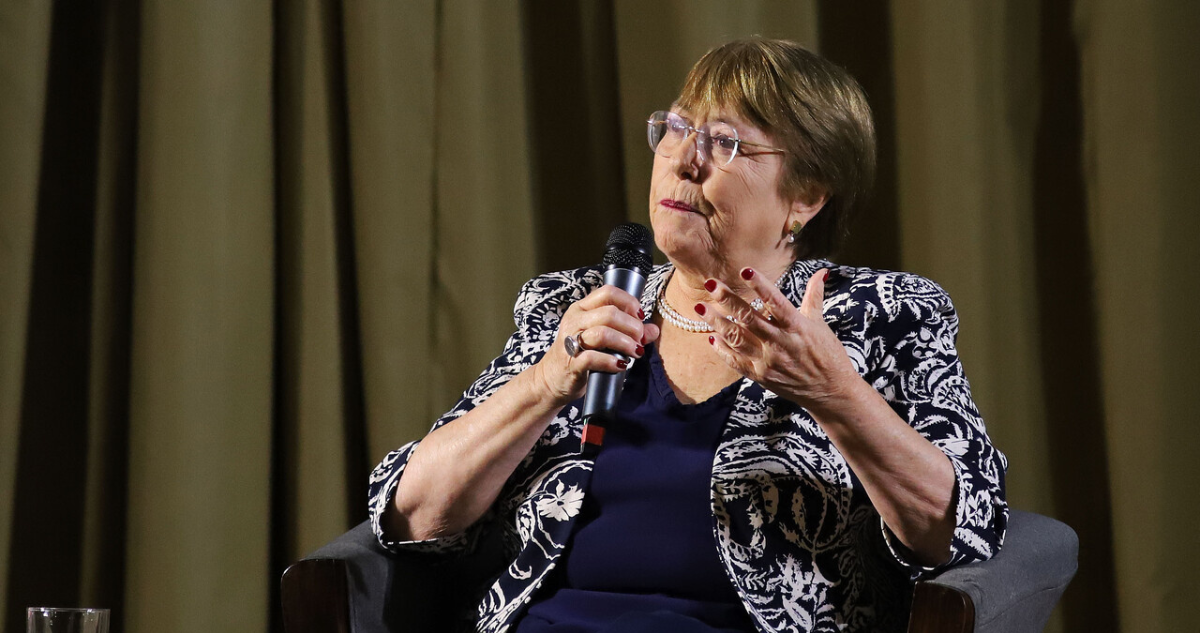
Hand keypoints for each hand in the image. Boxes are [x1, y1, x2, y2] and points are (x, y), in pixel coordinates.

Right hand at [532, 285, 660, 406]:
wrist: (552, 379)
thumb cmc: (581, 355)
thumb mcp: (603, 340)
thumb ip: (628, 332)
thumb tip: (654, 330)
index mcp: (582, 309)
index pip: (608, 292)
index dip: (629, 302)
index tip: (640, 316)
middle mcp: (574, 320)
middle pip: (609, 313)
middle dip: (632, 327)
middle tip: (640, 340)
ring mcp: (570, 341)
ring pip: (602, 333)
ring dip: (624, 343)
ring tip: (635, 352)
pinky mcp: (571, 362)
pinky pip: (592, 358)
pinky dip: (611, 362)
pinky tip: (621, 365)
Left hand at [696, 267, 859, 410]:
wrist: (831, 392)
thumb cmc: (828, 355)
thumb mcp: (821, 324)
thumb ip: (814, 296)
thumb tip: (822, 272)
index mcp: (797, 327)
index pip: (776, 302)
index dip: (760, 285)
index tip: (745, 270)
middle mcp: (780, 343)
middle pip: (749, 318)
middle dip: (728, 300)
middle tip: (711, 284)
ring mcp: (768, 361)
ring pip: (737, 339)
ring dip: (717, 322)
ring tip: (701, 308)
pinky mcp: (761, 376)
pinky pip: (736, 362)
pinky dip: (722, 350)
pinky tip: (712, 337)